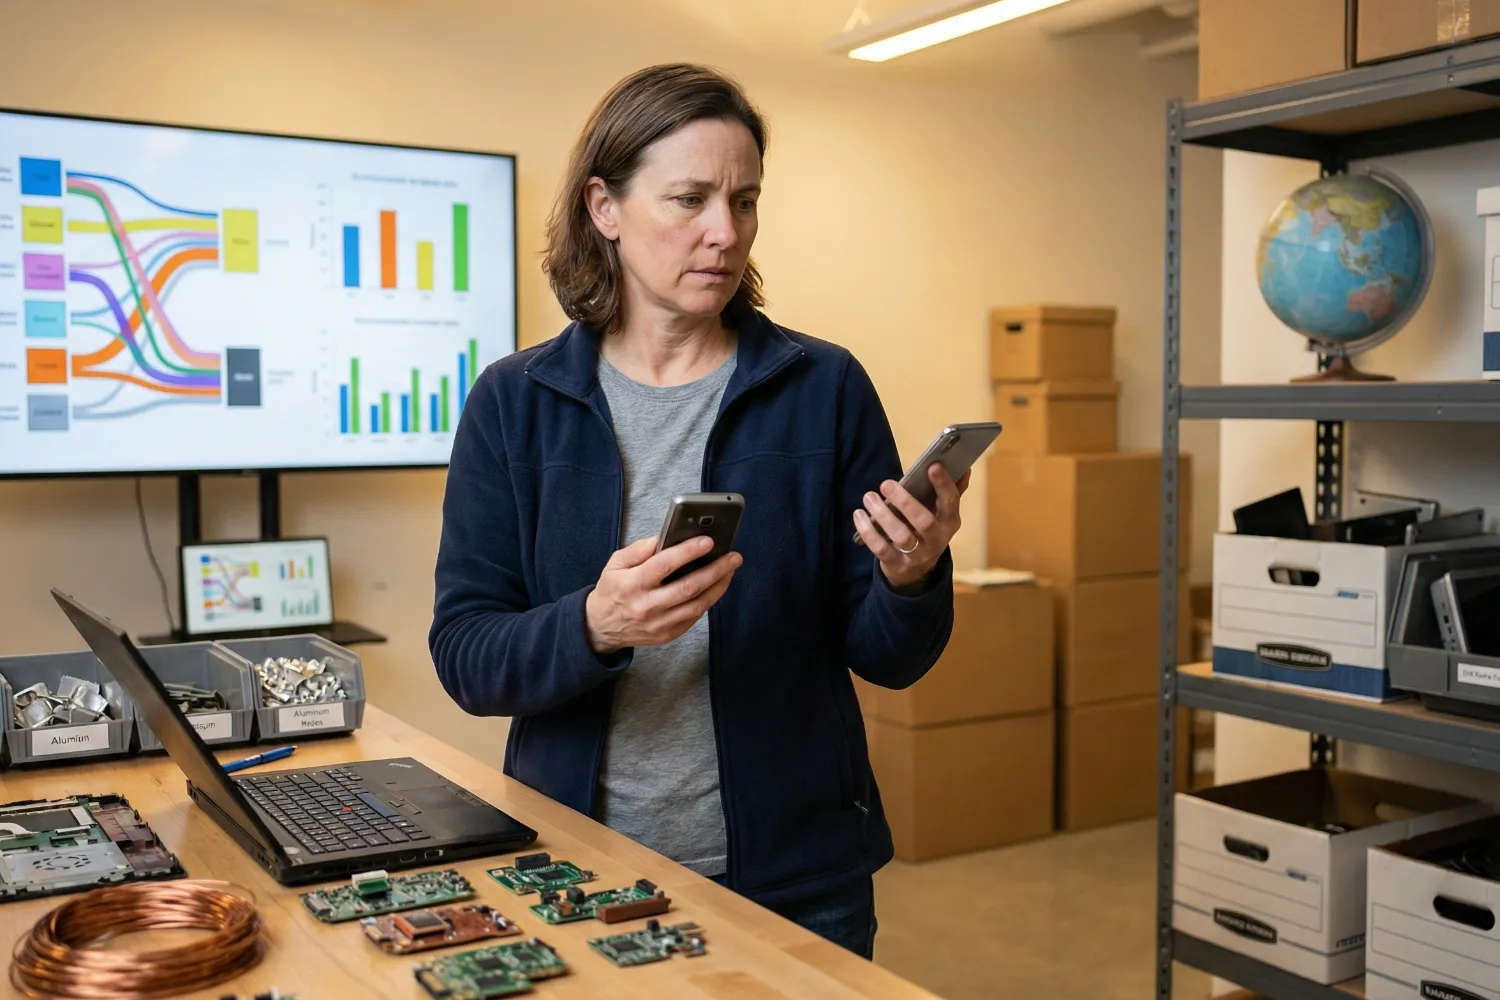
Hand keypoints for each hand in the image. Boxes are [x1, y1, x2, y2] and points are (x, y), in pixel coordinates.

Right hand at [584, 535, 741, 654]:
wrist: (601, 627)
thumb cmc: (612, 590)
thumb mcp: (615, 563)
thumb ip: (640, 549)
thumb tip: (667, 536)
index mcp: (631, 584)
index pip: (664, 565)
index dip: (688, 551)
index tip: (708, 540)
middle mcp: (646, 606)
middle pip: (688, 587)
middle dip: (715, 569)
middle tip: (733, 556)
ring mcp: (659, 624)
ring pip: (697, 604)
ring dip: (719, 585)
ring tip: (730, 569)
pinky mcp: (668, 634)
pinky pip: (695, 616)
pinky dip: (709, 599)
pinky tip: (717, 585)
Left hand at [852, 465, 969, 589]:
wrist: (916, 571)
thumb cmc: (927, 531)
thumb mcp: (941, 514)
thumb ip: (950, 491)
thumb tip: (965, 468)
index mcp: (949, 522)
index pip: (951, 502)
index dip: (943, 484)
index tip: (932, 466)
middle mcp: (937, 540)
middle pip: (924, 522)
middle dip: (905, 502)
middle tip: (886, 483)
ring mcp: (917, 555)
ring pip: (901, 536)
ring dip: (883, 515)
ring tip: (869, 497)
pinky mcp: (897, 564)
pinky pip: (881, 549)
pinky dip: (868, 532)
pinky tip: (859, 515)